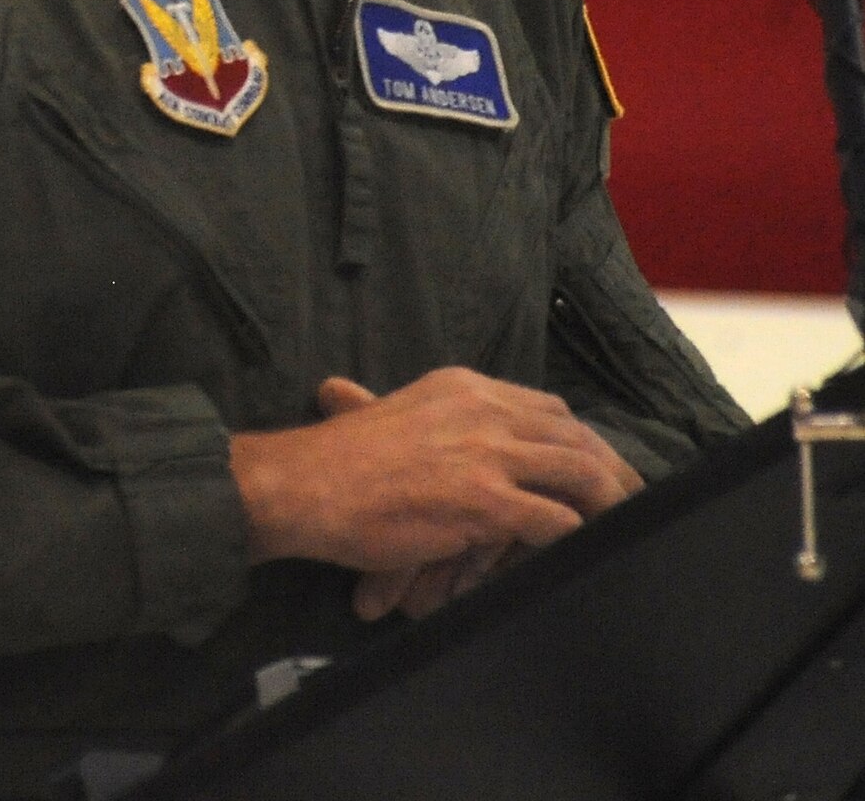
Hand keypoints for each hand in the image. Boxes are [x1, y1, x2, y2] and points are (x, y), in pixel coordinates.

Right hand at [230, 366, 642, 617]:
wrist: (306, 484)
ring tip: (623, 526)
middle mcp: (482, 409)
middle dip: (608, 466)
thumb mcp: (392, 413)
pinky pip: (552, 518)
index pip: (545, 407)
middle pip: (572, 432)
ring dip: (607, 501)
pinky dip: (575, 535)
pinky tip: (581, 549)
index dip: (578, 438)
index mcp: (463, 386)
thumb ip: (424, 416)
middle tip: (630, 498)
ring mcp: (484, 453)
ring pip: (576, 469)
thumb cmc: (340, 461)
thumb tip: (433, 428)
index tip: (597, 466)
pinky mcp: (482, 500)